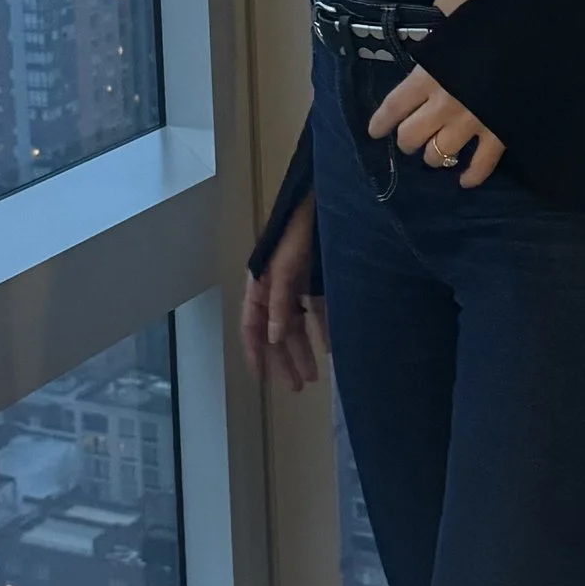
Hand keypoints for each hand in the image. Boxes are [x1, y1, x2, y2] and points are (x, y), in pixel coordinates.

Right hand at [240, 194, 325, 392]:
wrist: (321, 199)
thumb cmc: (297, 229)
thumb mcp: (285, 267)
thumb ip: (279, 302)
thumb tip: (275, 337)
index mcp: (261, 284)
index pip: (252, 325)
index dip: (255, 352)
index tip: (261, 378)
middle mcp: (276, 288)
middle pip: (277, 331)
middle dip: (285, 359)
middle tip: (297, 386)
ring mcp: (298, 284)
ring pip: (298, 324)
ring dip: (304, 350)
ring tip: (314, 376)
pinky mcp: (318, 279)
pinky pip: (319, 310)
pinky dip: (324, 329)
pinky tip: (332, 348)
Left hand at [367, 0, 504, 183]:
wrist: (543, 39)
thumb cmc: (499, 14)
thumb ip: (446, 1)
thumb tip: (442, 7)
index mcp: (429, 72)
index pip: (394, 105)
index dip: (381, 121)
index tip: (375, 130)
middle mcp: (444, 104)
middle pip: (411, 137)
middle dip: (406, 140)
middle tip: (410, 137)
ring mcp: (472, 123)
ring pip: (439, 155)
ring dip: (434, 156)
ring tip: (435, 153)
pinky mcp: (500, 134)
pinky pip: (482, 165)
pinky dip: (472, 176)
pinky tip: (465, 180)